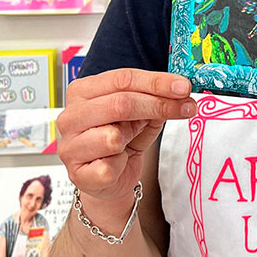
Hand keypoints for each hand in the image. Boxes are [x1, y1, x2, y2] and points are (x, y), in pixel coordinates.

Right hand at [57, 69, 195, 204]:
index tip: (184, 87)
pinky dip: (123, 163)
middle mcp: (70, 116)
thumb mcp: (141, 111)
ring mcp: (69, 146)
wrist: (109, 178)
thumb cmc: (123, 136)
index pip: (123, 78)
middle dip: (159, 105)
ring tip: (130, 139)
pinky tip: (119, 161)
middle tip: (187, 107)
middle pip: (121, 103)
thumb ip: (156, 97)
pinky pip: (110, 166)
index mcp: (83, 91)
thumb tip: (182, 90)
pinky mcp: (77, 175)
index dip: (157, 81)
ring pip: (113, 136)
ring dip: (132, 136)